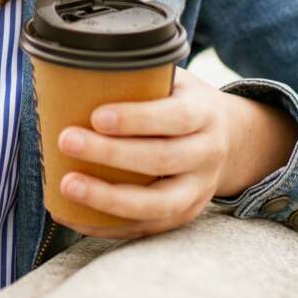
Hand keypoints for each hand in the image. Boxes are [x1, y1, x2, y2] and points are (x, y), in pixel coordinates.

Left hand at [51, 66, 297, 238]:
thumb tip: (76, 70)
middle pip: (161, 159)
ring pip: (156, 204)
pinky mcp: (183, 215)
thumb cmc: (184, 104)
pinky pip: (146, 228)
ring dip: (107, 198)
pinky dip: (107, 226)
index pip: (175, 117)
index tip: (96, 116)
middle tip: (66, 141)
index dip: (137, 119)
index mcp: (204, 114)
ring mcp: (198, 190)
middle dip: (110, 154)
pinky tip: (72, 215)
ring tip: (66, 186)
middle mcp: (207, 154)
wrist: (232, 141)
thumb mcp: (176, 82)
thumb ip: (141, 77)